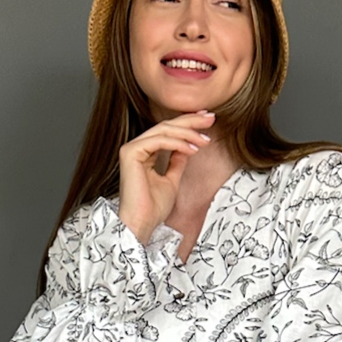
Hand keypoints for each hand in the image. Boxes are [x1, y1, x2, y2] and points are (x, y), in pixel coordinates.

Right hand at [117, 111, 213, 245]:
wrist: (142, 224)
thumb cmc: (153, 208)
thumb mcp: (172, 180)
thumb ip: (177, 161)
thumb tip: (188, 147)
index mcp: (143, 153)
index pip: (167, 132)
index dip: (188, 123)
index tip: (207, 121)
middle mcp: (136, 147)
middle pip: (166, 126)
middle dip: (191, 120)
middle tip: (211, 118)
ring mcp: (131, 149)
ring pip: (164, 131)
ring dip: (188, 133)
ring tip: (205, 140)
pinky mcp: (131, 153)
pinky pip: (159, 141)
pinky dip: (178, 143)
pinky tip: (193, 149)